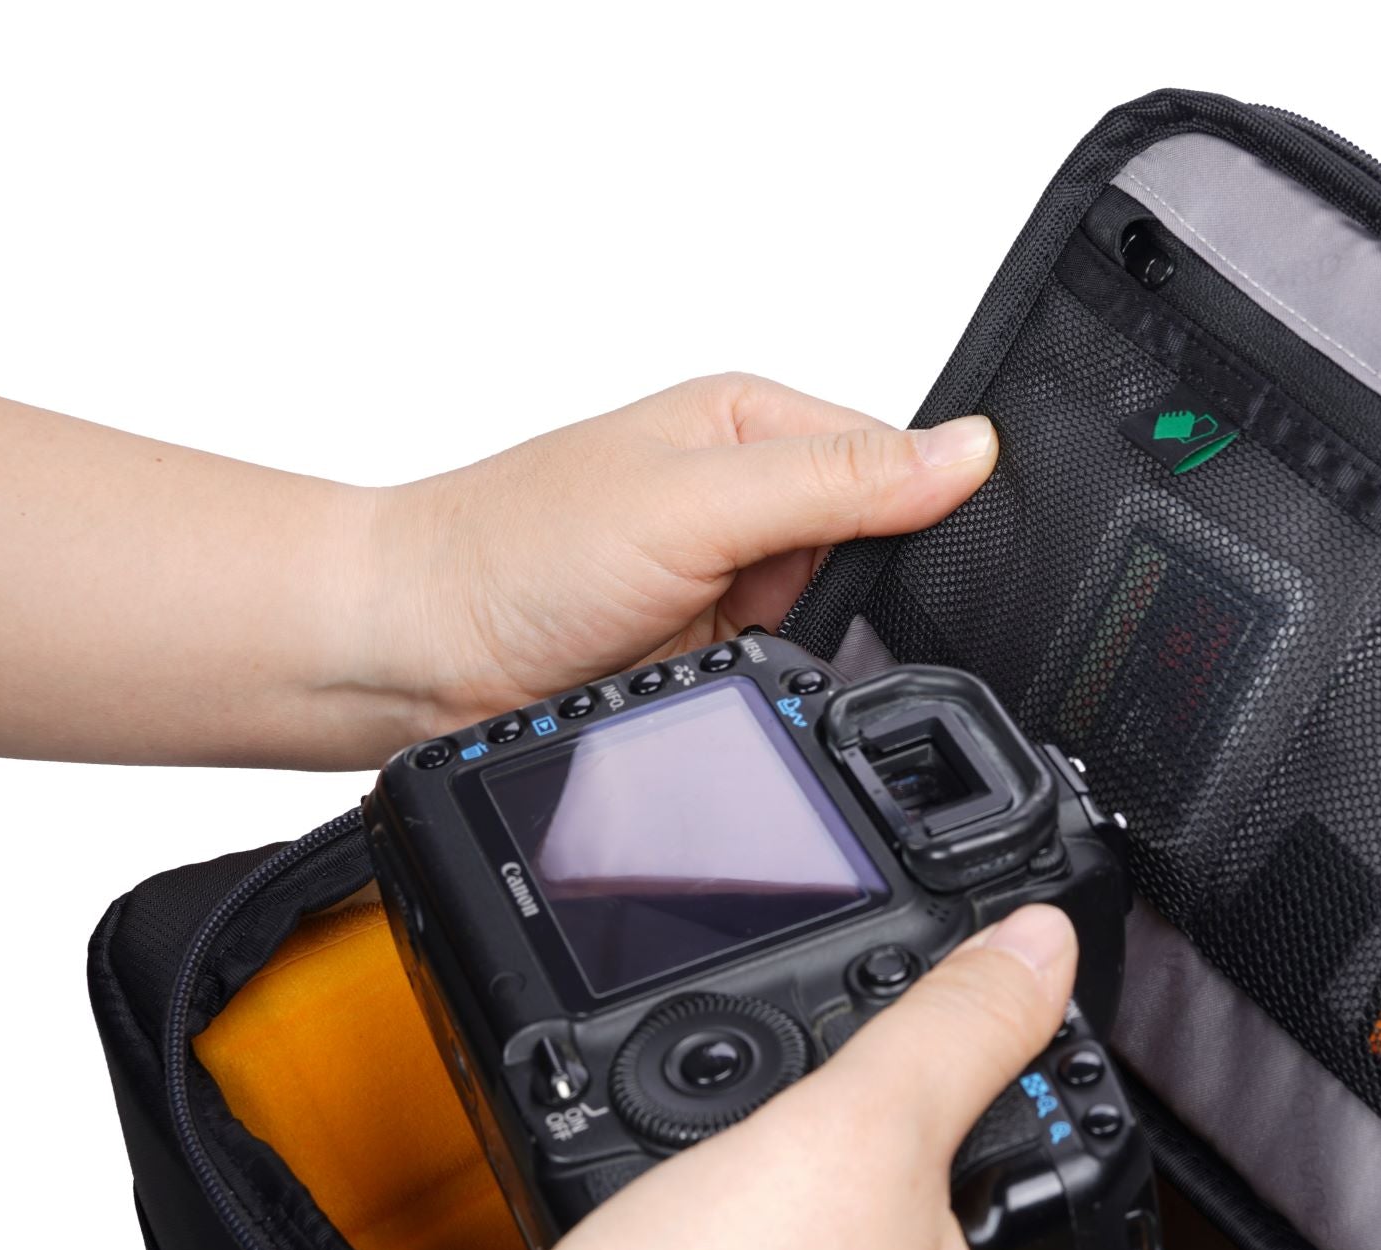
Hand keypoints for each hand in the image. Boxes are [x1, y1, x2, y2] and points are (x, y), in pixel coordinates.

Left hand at [0, 374, 994, 769]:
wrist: (411, 660)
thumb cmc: (508, 551)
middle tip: (780, 610)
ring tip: (727, 644)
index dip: (922, 517)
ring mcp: (734, 583)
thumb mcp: (694, 500)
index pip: (899, 460)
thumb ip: (837, 479)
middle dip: (854, 598)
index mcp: (755, 422)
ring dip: (807, 653)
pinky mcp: (716, 659)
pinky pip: (793, 684)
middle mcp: (751, 497)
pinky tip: (725, 685)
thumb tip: (970, 451)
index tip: (903, 566)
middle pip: (881, 556)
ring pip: (843, 631)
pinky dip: (775, 695)